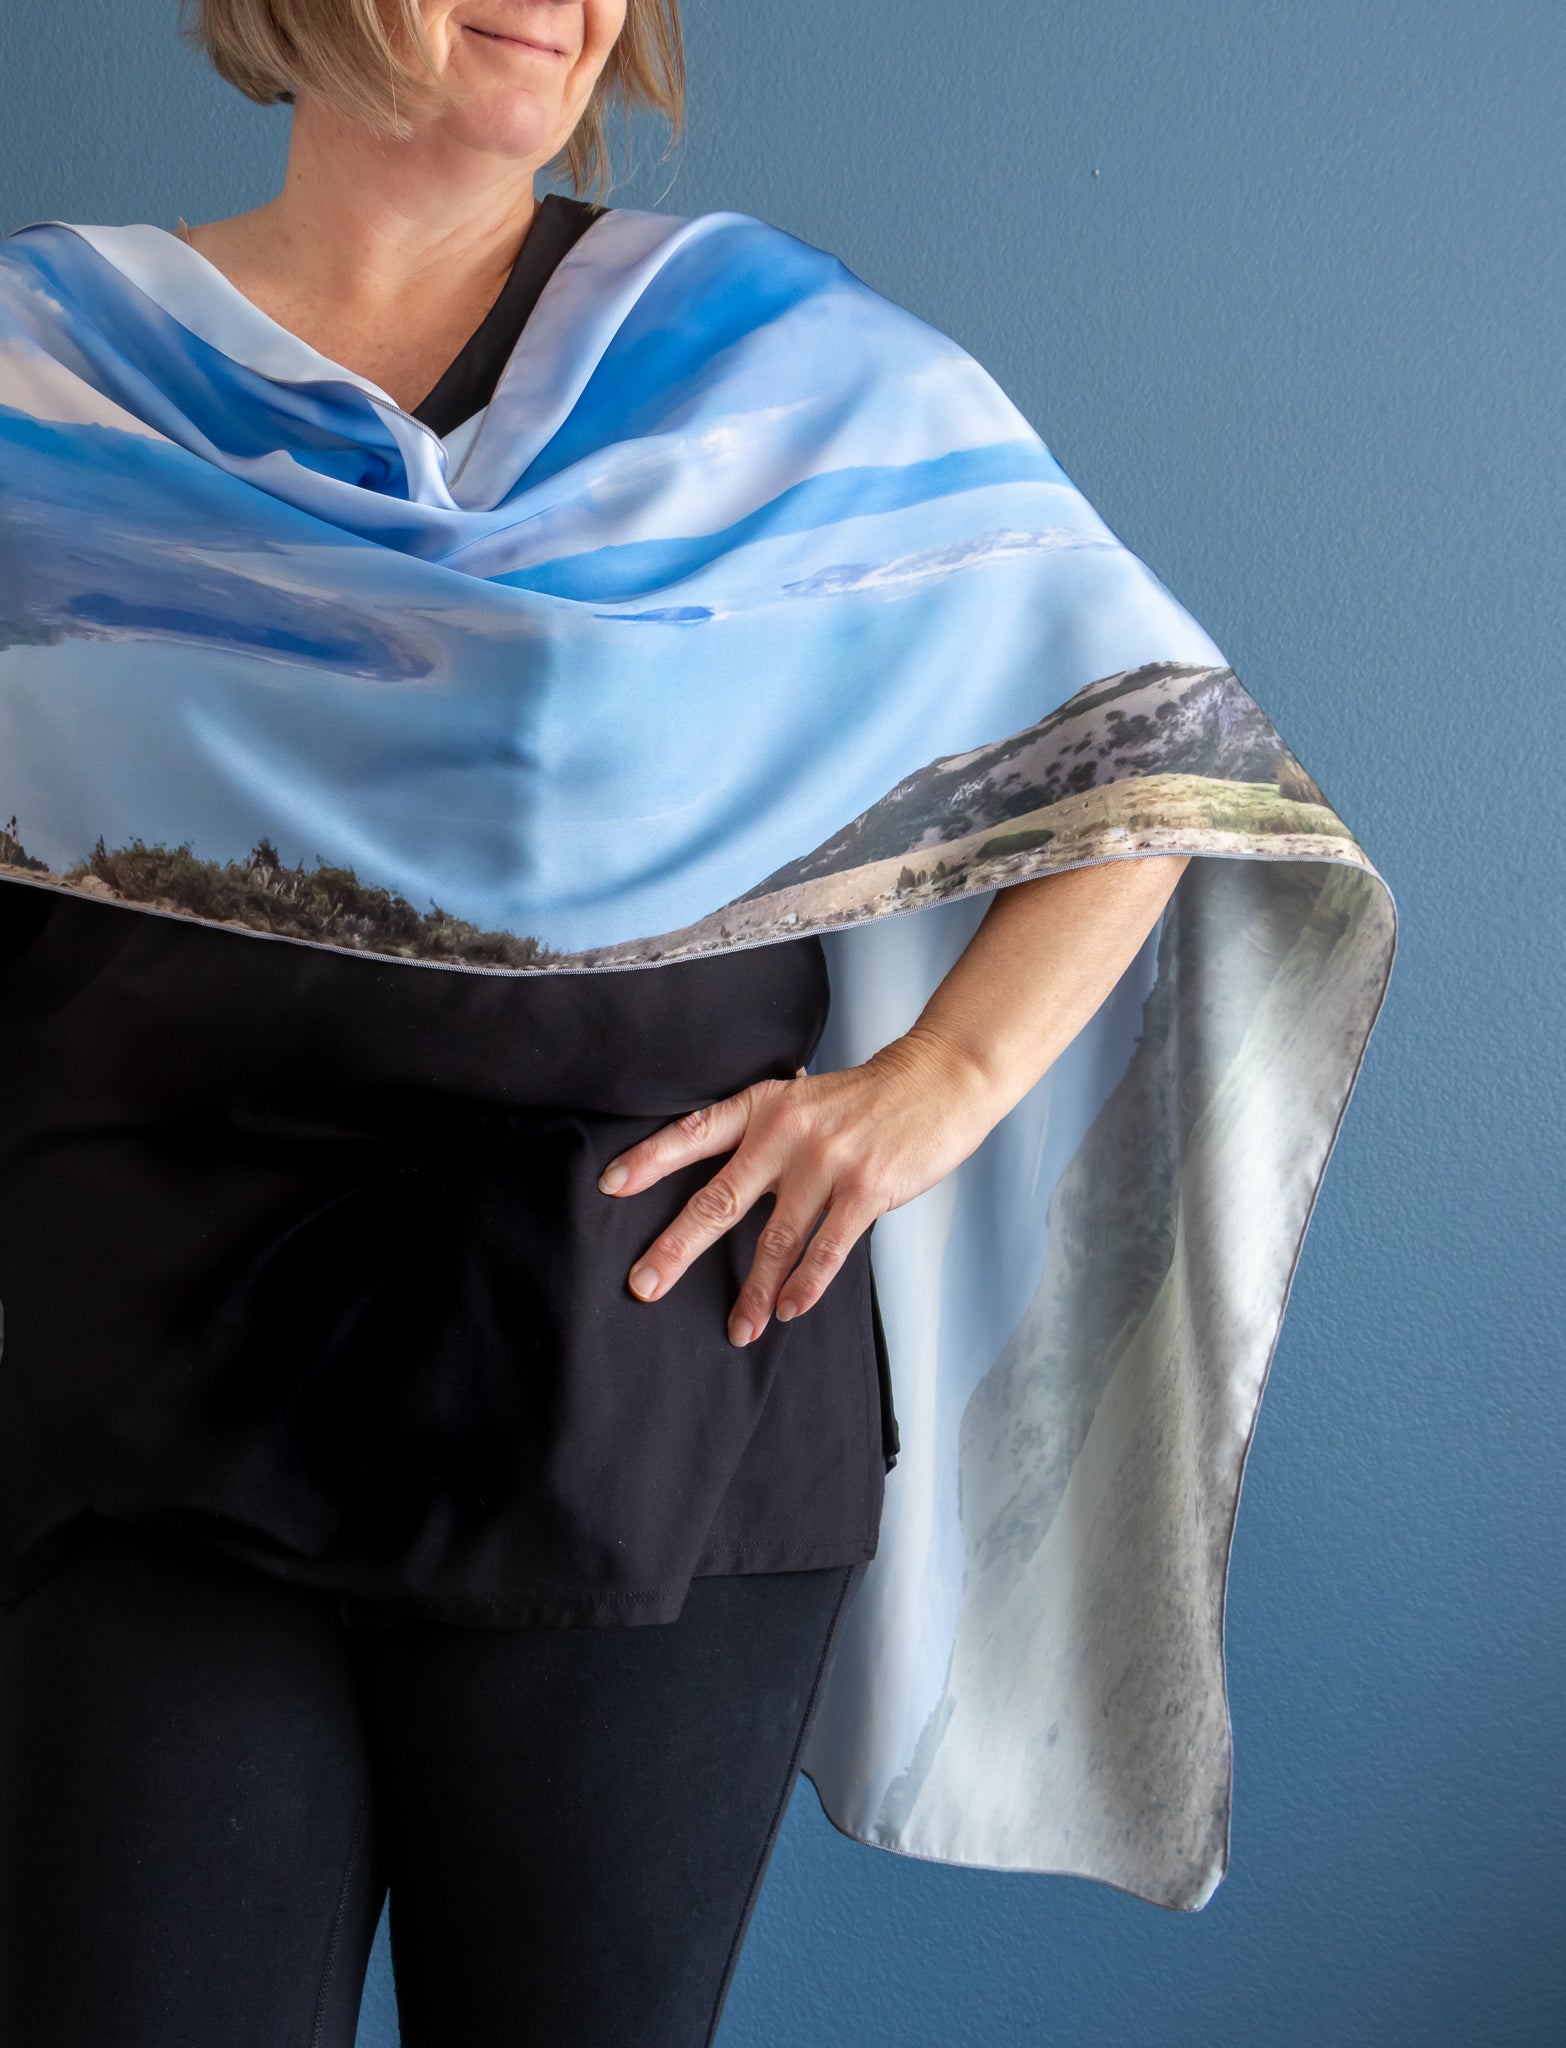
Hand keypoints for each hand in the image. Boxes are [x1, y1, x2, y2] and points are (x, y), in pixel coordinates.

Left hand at [595, 1029, 999, 1346]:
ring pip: (774, 1239)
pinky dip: (805, 1285)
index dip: (649, 1159)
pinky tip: (788, 1310)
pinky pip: (826, 1249)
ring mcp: (826, 1163)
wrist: (940, 1079)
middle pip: (718, 1199)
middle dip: (676, 1248)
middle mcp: (786, 1133)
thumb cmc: (869, 1098)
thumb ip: (766, 1131)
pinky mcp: (866, 1189)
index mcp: (765, 1106)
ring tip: (737, 1329)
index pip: (694, 1132)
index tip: (609, 1186)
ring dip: (752, 1291)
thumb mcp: (804, 1098)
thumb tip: (720, 1168)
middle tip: (643, 1286)